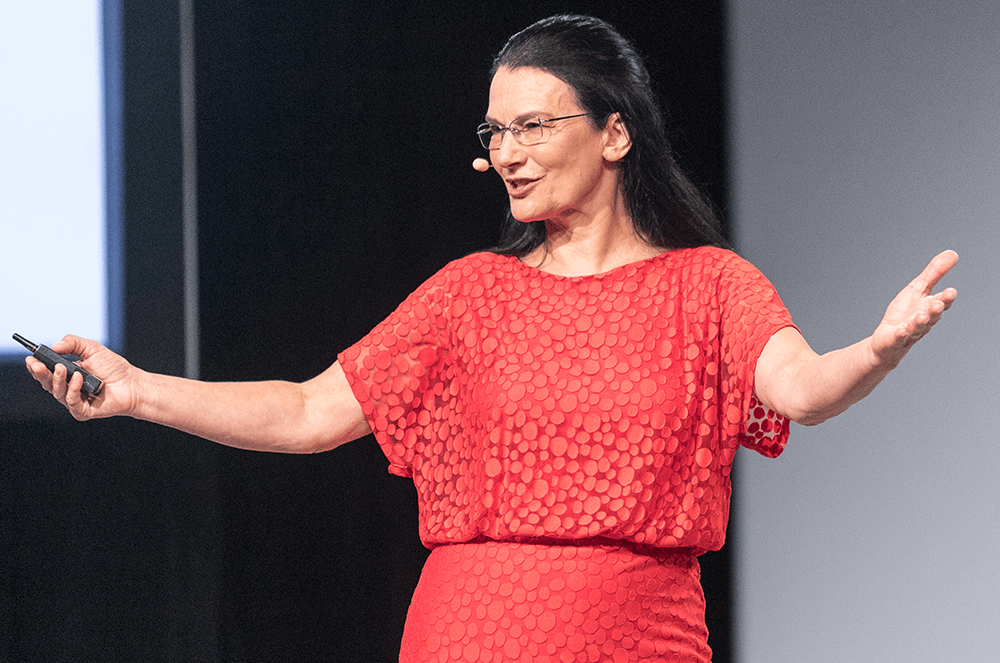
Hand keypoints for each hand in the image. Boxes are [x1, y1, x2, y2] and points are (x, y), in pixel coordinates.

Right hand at [25, 335, 140, 420]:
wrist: (132, 384)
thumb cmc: (113, 368)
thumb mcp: (92, 349)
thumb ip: (73, 344)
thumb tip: (54, 346)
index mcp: (67, 375)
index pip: (46, 372)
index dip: (36, 366)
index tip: (30, 358)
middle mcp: (68, 388)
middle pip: (47, 383)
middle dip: (40, 373)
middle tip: (36, 364)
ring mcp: (74, 401)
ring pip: (57, 392)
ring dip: (58, 379)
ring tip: (63, 368)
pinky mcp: (82, 411)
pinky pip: (71, 401)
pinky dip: (73, 388)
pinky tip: (78, 378)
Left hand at [870, 250, 957, 366]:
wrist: (888, 338)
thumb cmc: (906, 312)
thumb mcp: (918, 288)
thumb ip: (934, 273)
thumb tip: (953, 253)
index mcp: (930, 307)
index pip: (942, 302)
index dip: (946, 298)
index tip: (951, 291)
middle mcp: (924, 320)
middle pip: (932, 315)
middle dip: (935, 309)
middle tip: (938, 303)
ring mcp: (910, 331)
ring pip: (917, 327)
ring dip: (920, 322)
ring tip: (921, 316)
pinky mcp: (896, 339)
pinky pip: (899, 337)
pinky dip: (900, 334)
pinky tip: (900, 331)